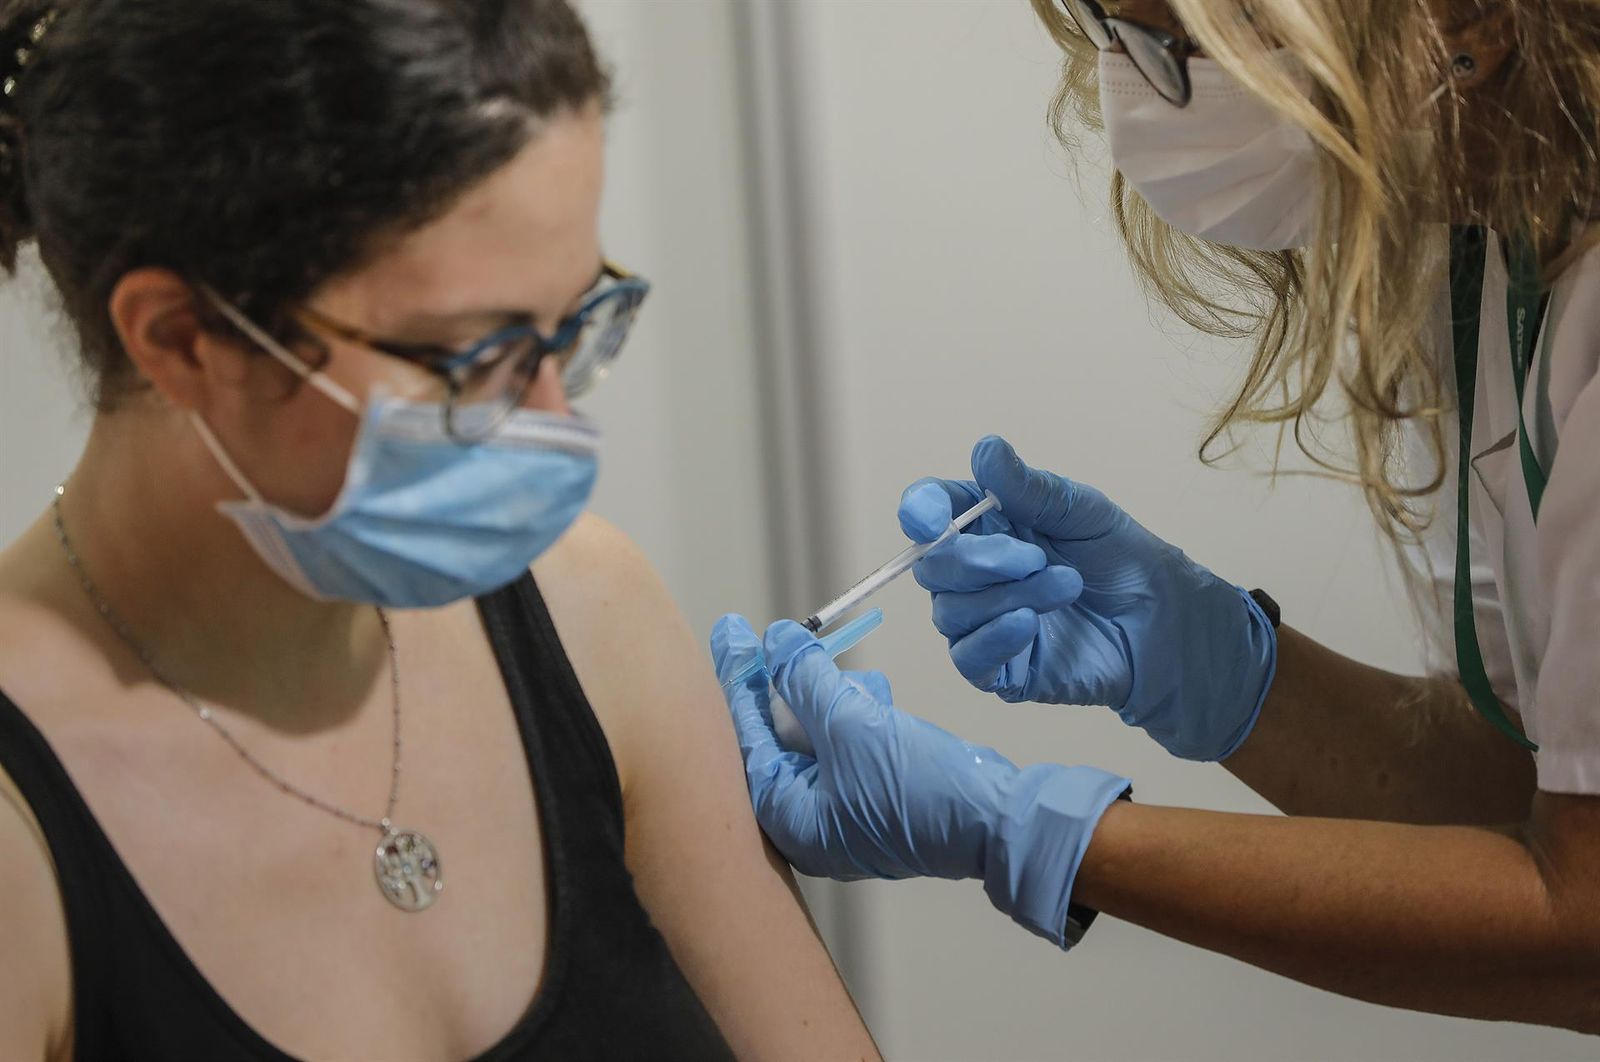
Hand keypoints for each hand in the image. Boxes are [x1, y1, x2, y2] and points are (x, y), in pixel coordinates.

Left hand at [711, 613, 1130, 946]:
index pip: (746, 733)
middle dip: (783, 683)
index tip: (730, 629)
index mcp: (785, 815)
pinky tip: (872, 691)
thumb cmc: (918, 789)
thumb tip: (776, 641)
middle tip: (770, 634)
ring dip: (825, 695)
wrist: (996, 823)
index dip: (739, 674)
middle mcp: (805, 821)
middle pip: (776, 735)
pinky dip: (855, 715)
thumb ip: (806, 679)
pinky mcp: (875, 800)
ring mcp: (842, 815)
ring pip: (815, 737)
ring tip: (833, 660)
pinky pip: (849, 747)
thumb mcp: (851, 724)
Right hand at [898, 435, 1276, 761]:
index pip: (932, 511)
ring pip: (950, 611)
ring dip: (1006, 595)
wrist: (1167, 624)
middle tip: (1036, 557)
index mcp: (986, 524)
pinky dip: (992, 637)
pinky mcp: (999, 669)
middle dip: (978, 559)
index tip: (930, 516)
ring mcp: (983, 622)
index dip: (921, 510)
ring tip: (1066, 586)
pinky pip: (967, 657)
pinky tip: (1028, 623)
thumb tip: (985, 450)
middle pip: (932, 566)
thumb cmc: (1124, 561)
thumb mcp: (1083, 512)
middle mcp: (974, 574)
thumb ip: (1030, 489)